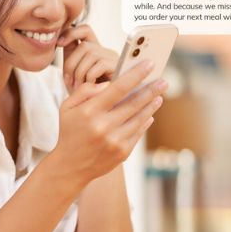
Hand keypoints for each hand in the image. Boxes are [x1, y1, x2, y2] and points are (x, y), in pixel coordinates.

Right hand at [52, 60, 167, 183]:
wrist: (70, 167)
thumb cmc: (70, 131)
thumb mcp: (67, 107)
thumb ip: (85, 91)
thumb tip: (108, 84)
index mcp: (90, 111)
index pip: (118, 88)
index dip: (136, 75)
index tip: (149, 65)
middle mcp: (104, 126)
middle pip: (134, 103)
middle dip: (151, 89)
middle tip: (163, 80)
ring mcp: (114, 141)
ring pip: (139, 118)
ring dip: (151, 105)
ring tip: (159, 95)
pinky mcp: (122, 153)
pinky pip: (138, 133)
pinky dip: (145, 122)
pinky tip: (150, 114)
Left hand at [58, 23, 117, 92]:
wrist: (97, 117)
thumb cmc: (86, 98)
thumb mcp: (74, 77)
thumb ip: (70, 59)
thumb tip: (62, 41)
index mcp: (94, 51)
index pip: (85, 30)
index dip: (71, 32)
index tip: (58, 43)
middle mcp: (106, 52)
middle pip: (84, 44)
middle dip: (71, 63)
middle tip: (69, 81)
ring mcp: (114, 59)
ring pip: (90, 53)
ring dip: (79, 72)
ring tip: (79, 87)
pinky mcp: (120, 69)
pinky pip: (99, 64)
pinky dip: (89, 76)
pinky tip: (89, 87)